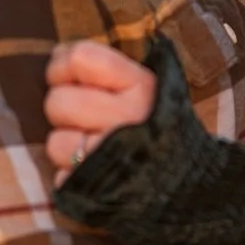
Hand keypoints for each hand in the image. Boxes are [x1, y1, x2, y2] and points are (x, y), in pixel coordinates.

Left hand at [44, 40, 156, 181]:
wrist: (188, 186)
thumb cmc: (158, 128)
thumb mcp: (150, 89)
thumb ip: (107, 67)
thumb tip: (58, 52)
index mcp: (142, 88)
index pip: (79, 58)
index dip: (64, 66)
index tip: (70, 77)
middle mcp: (127, 120)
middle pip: (58, 102)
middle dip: (65, 109)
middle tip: (84, 117)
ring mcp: (111, 157)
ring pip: (55, 143)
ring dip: (68, 146)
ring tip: (91, 147)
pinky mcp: (96, 192)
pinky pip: (61, 177)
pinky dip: (72, 176)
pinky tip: (94, 171)